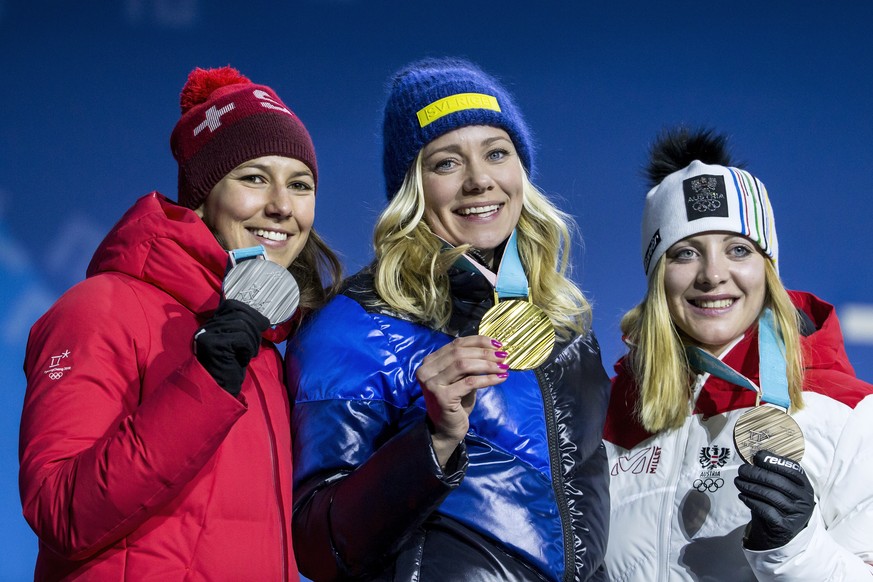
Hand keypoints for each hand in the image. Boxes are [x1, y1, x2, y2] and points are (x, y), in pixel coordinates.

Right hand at [194, 299, 269, 395]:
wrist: (219, 389)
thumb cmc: (231, 366)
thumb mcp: (238, 343)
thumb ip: (243, 327)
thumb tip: (264, 319)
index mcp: (211, 323)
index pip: (233, 305)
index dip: (251, 312)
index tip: (262, 325)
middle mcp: (206, 326)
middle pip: (240, 313)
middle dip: (255, 328)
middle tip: (255, 345)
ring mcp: (207, 335)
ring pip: (242, 325)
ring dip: (252, 341)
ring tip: (248, 354)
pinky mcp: (212, 345)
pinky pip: (241, 338)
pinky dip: (247, 348)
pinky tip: (242, 359)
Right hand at [416, 336, 508, 465]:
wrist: (446, 430)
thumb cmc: (456, 403)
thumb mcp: (461, 379)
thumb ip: (469, 363)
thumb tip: (493, 349)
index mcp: (430, 362)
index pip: (456, 344)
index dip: (478, 341)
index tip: (497, 344)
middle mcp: (426, 370)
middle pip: (459, 353)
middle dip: (484, 352)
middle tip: (503, 356)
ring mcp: (432, 384)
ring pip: (463, 365)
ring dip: (487, 364)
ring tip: (503, 366)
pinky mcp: (442, 397)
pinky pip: (469, 382)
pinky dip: (487, 379)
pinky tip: (501, 378)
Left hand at [735, 450, 814, 550]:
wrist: (778, 531)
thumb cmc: (777, 503)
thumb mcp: (780, 487)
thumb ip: (772, 473)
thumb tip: (755, 456)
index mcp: (804, 485)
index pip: (792, 470)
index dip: (774, 461)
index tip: (757, 456)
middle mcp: (804, 499)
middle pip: (778, 482)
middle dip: (756, 474)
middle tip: (741, 470)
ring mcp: (796, 513)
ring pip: (770, 495)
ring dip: (750, 486)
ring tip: (738, 482)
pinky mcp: (785, 525)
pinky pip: (765, 510)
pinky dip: (751, 501)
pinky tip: (742, 495)